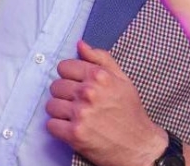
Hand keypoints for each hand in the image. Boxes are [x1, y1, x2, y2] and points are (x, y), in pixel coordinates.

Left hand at [46, 40, 167, 165]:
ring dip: (60, 111)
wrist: (138, 145)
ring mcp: (80, 114)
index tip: (76, 84)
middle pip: (56, 86)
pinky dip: (58, 127)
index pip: (64, 67)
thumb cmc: (130, 111)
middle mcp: (88, 93)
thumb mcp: (122, 79)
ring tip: (74, 115)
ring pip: (51, 105)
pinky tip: (72, 127)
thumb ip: (101, 59)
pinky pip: (51, 125)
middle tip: (77, 102)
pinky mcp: (74, 134)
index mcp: (99, 76)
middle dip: (64, 94)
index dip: (69, 75)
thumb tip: (80, 45)